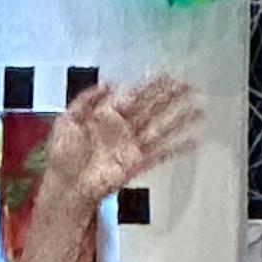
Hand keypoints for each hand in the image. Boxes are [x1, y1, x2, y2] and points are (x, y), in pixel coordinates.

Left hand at [46, 74, 202, 209]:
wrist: (65, 186)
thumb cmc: (62, 155)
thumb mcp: (67, 119)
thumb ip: (87, 99)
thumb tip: (109, 83)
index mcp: (108, 116)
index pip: (135, 96)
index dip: (151, 86)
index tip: (166, 75)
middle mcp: (124, 129)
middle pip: (153, 108)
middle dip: (171, 97)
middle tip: (189, 85)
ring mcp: (132, 147)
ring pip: (162, 128)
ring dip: (180, 118)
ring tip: (199, 109)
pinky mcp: (137, 165)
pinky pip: (161, 153)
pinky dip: (177, 147)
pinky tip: (193, 141)